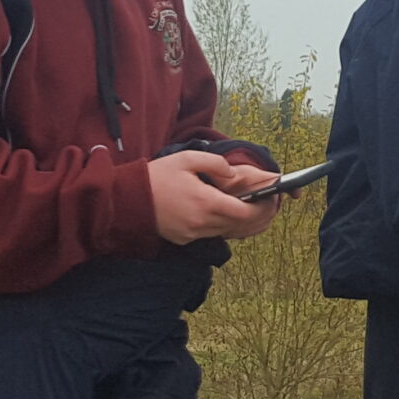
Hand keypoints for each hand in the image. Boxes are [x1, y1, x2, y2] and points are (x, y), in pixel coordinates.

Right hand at [149, 150, 278, 243]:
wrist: (127, 200)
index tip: (271, 200)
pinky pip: (213, 234)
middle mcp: (202, 223)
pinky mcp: (185, 239)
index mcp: (205, 203)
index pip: (245, 213)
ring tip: (256, 210)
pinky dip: (226, 227)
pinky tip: (230, 215)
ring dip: (244, 223)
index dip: (263, 208)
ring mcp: (193, 234)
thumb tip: (234, 174)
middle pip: (241, 226)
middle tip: (270, 206)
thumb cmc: (157, 176)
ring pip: (229, 232)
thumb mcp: (187, 159)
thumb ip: (216, 163)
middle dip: (259, 217)